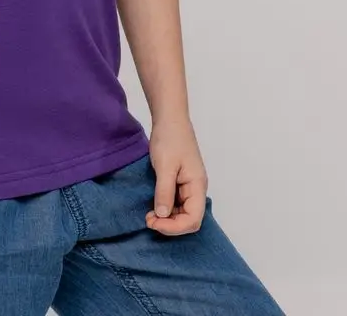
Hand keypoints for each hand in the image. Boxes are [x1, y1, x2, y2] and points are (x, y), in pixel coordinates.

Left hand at [145, 116, 208, 235]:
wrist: (169, 119)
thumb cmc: (169, 139)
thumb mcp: (165, 166)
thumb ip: (165, 191)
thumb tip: (162, 215)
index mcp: (197, 186)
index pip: (193, 220)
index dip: (174, 227)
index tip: (154, 222)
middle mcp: (195, 189)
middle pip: (189, 219)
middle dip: (170, 225)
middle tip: (149, 220)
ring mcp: (188, 186)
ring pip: (182, 213)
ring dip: (167, 218)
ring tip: (149, 215)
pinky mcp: (179, 182)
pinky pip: (176, 203)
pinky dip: (166, 209)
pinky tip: (153, 207)